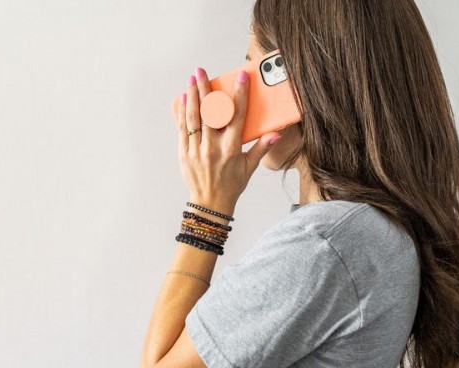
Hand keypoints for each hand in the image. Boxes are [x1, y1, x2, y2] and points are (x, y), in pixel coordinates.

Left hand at [173, 67, 281, 213]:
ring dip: (192, 96)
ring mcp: (196, 150)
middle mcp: (212, 147)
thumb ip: (261, 148)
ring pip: (193, 118)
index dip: (240, 95)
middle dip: (205, 89)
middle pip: (209, 113)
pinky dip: (182, 113)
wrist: (210, 204)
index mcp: (231, 149)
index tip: (240, 78)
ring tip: (191, 80)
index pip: (236, 116)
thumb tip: (275, 134)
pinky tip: (183, 99)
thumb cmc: (231, 185)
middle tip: (201, 71)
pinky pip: (182, 129)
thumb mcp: (249, 167)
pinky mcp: (184, 153)